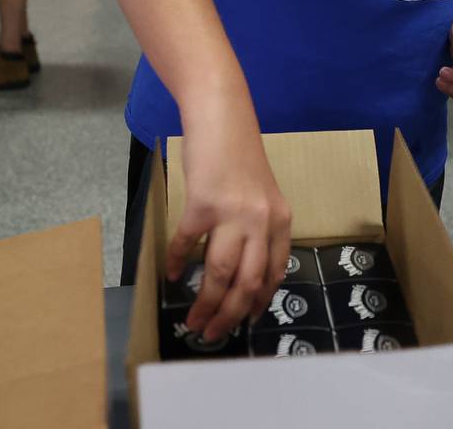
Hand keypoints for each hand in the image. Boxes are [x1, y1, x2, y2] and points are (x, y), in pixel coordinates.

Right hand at [167, 116, 291, 341]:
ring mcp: (232, 213)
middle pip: (247, 282)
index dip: (259, 302)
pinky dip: (179, 263)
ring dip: (206, 303)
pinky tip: (173, 275)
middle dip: (230, 315)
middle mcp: (261, 221)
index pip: (273, 273)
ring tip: (192, 321)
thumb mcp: (263, 195)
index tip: (248, 320)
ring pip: (220, 273)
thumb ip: (260, 228)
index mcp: (280, 220)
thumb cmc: (240, 155)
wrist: (222, 118)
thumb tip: (244, 268)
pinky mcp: (202, 204)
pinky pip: (188, 244)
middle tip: (213, 333)